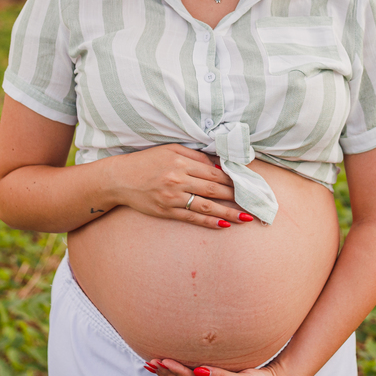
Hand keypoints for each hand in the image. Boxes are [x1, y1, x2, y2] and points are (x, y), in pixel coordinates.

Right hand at [104, 145, 251, 228]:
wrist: (120, 179)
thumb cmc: (147, 162)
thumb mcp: (171, 150)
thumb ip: (196, 157)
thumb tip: (220, 167)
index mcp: (181, 161)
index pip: (214, 172)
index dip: (234, 180)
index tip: (249, 184)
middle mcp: (178, 179)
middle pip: (214, 189)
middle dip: (237, 196)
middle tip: (255, 202)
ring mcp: (172, 197)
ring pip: (207, 206)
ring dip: (229, 213)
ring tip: (246, 217)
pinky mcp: (166, 211)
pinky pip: (192, 218)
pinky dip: (210, 222)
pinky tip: (224, 225)